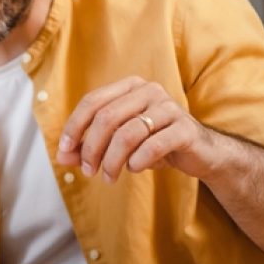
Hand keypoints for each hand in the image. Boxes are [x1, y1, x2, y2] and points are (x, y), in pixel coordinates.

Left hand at [55, 76, 215, 183]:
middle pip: (107, 117)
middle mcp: (149, 90)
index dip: (75, 126)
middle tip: (88, 171)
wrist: (201, 152)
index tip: (65, 150)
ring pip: (128, 133)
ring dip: (112, 160)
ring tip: (109, 177)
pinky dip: (138, 161)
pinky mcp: (185, 129)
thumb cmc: (155, 143)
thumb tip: (61, 157)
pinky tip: (134, 169)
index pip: (93, 101)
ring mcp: (169, 107)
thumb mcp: (119, 143)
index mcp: (130, 87)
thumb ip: (90, 147)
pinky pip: (153, 145)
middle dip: (91, 148)